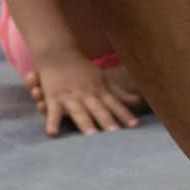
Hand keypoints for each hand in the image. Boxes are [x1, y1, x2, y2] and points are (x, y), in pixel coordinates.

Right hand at [26, 53, 142, 137]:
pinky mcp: (53, 98)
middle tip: (116, 135)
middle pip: (99, 110)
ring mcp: (70, 96)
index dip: (125, 114)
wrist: (57, 53)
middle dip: (108, 121)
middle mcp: (86, 94)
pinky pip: (53, 112)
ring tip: (92, 137)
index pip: (115, 104)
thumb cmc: (82, 69)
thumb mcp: (102, 78)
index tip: (135, 126)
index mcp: (99, 90)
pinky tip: (52, 134)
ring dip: (85, 123)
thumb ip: (118, 92)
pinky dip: (52, 122)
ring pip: (79, 112)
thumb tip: (138, 100)